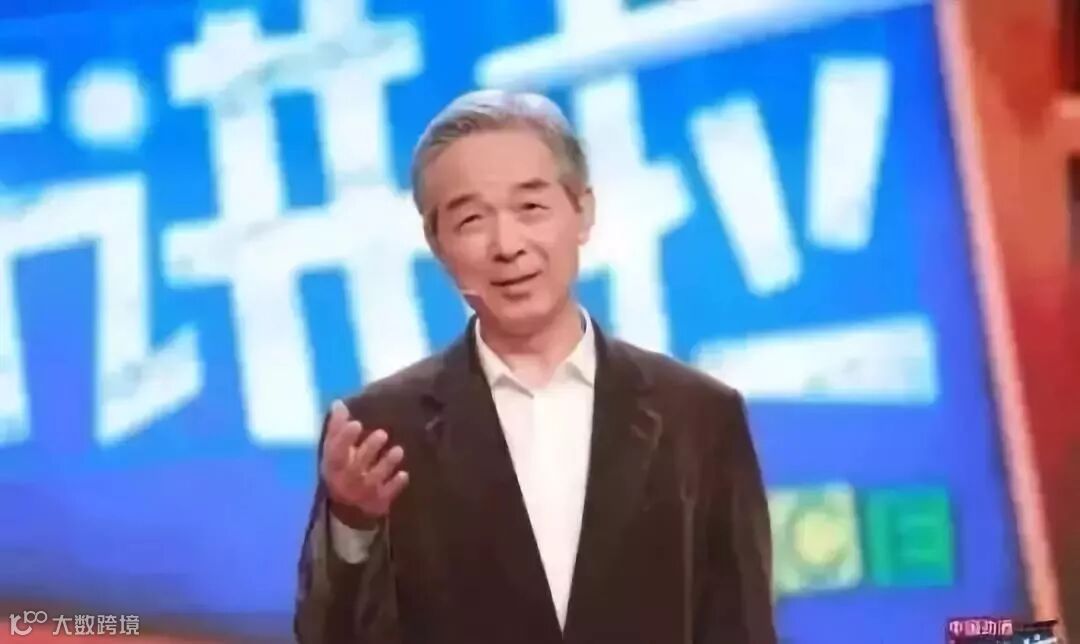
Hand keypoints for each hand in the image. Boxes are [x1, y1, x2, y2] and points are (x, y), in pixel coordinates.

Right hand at [320, 399, 408, 528]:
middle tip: (382, 433)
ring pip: (372, 480)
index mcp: (333, 465)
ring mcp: (361, 493)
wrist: (347, 505)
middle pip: (355, 467)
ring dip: (385, 465)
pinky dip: (394, 486)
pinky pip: (386, 496)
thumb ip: (337, 427)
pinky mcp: (377, 503)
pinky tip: (404, 474)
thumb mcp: (335, 449)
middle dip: (369, 450)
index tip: (356, 422)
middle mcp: (345, 481)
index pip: (335, 452)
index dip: (344, 438)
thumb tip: (339, 403)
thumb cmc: (342, 467)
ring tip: (398, 450)